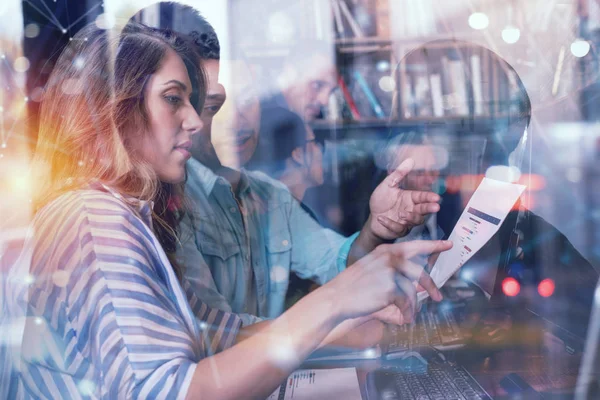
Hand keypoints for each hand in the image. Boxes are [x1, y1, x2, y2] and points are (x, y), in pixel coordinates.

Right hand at [326, 240, 452, 324]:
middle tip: (438, 296)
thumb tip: (416, 277)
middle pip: (419, 271)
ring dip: (413, 305)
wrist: (336, 298)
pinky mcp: (390, 288)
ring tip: (409, 314)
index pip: (414, 245)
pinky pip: (407, 302)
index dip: (433, 245)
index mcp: (385, 251)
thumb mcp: (372, 268)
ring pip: (412, 290)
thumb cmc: (353, 286)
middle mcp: (389, 258)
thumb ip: (393, 268)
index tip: (448, 244)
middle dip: (430, 285)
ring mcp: (390, 272)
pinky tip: (403, 318)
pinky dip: (407, 312)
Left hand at [368, 158, 440, 239]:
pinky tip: (381, 218)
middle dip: (429, 208)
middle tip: (435, 207)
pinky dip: (390, 224)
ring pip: (415, 221)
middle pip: (424, 210)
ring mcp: (407, 221)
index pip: (422, 197)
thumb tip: (410, 160)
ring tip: (401, 214)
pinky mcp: (399, 230)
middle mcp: (411, 209)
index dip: (430, 197)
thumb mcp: (387, 185)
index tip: (436, 197)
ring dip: (410, 217)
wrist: (372, 218)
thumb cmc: (381, 202)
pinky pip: (398, 228)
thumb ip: (398, 174)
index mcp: (410, 198)